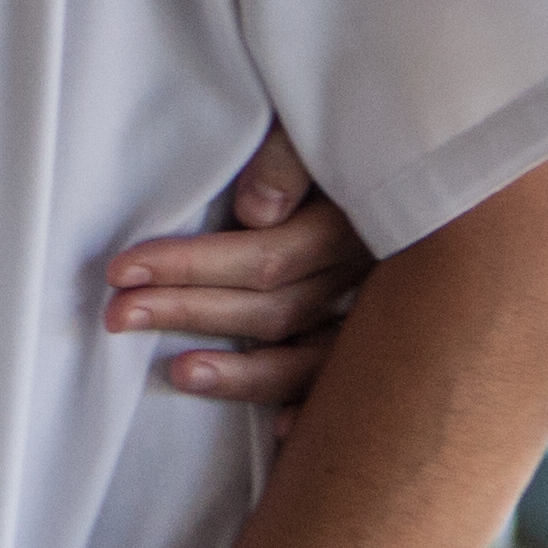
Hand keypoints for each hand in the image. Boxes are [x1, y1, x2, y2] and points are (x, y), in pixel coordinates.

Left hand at [107, 127, 362, 410]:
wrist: (431, 129)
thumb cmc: (359, 116)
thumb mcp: (320, 120)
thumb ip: (290, 159)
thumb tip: (254, 213)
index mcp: (354, 219)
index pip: (264, 256)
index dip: (189, 265)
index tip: (123, 269)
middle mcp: (368, 273)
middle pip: (274, 308)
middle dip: (188, 311)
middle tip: (117, 314)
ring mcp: (378, 308)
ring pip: (309, 357)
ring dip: (242, 374)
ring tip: (178, 373)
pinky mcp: (384, 332)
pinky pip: (349, 382)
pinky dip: (316, 406)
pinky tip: (282, 432)